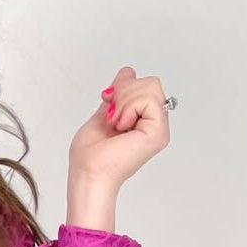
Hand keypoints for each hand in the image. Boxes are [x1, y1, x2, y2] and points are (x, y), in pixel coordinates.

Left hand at [68, 65, 171, 191]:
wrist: (88, 174)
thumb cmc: (90, 156)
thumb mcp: (102, 114)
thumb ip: (118, 95)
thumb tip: (128, 72)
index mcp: (143, 120)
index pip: (144, 84)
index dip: (124, 86)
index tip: (107, 101)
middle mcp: (154, 124)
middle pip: (150, 82)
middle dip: (124, 92)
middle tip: (111, 117)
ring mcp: (159, 128)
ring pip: (151, 86)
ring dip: (124, 102)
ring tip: (116, 124)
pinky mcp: (158, 132)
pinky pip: (148, 99)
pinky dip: (128, 108)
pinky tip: (121, 127)